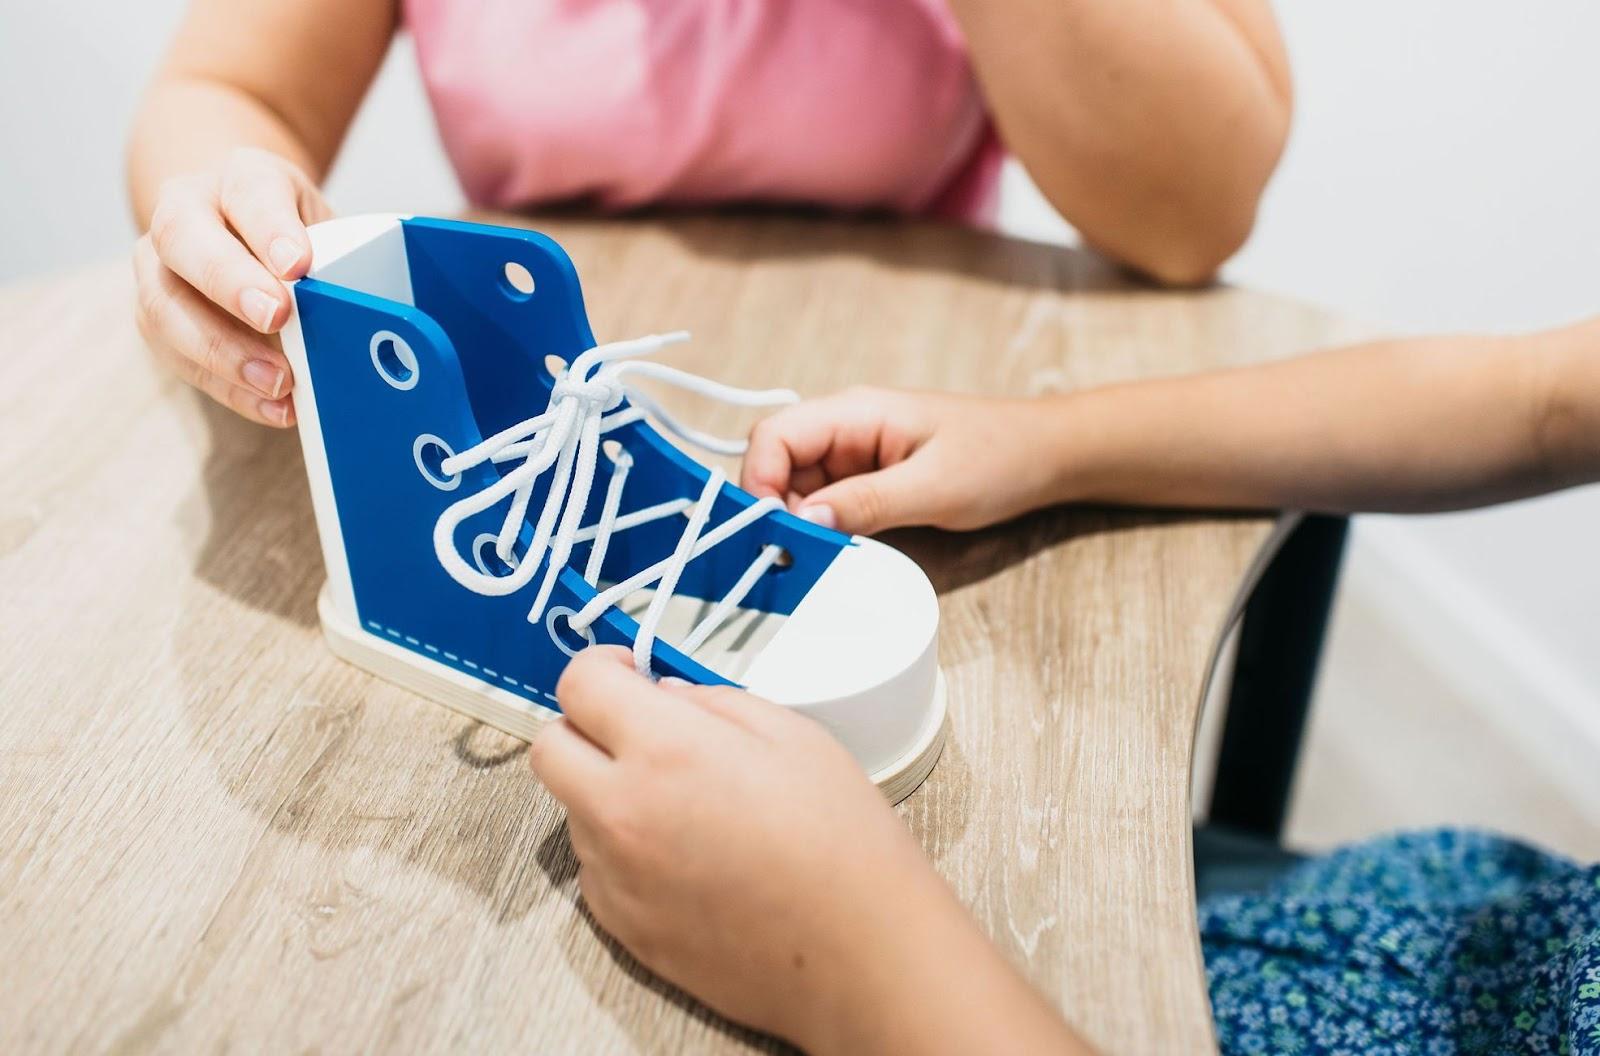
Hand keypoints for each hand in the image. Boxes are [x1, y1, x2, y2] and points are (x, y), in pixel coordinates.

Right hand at [133, 147, 331, 426]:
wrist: (236, 223)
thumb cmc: (291, 229)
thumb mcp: (321, 222)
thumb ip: (336, 252)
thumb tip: (366, 306)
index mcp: (238, 178)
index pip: (249, 193)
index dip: (271, 229)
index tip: (298, 264)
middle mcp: (184, 212)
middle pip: (184, 240)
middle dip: (230, 283)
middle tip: (275, 317)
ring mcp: (157, 265)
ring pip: (165, 306)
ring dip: (222, 350)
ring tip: (277, 381)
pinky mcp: (155, 318)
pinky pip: (179, 357)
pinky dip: (229, 388)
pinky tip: (273, 406)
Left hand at [530, 648, 957, 1050]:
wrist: (859, 952)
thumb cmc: (841, 839)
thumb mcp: (792, 735)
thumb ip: (713, 702)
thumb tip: (664, 697)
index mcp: (665, 750)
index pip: (579, 684)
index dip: (603, 667)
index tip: (629, 673)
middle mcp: (620, 812)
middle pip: (548, 747)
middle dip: (584, 727)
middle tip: (639, 733)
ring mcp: (614, 876)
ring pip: (573, 810)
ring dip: (606, 792)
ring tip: (683, 807)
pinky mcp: (622, 927)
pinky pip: (597, 868)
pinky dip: (623, 851)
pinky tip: (686, 858)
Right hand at [741, 386, 1062, 534]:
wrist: (1046, 456)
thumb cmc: (1000, 457)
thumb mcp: (935, 487)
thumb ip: (868, 502)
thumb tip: (806, 521)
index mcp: (856, 413)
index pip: (775, 435)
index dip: (759, 482)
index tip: (771, 531)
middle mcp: (846, 430)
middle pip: (778, 465)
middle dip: (774, 511)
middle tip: (788, 558)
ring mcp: (855, 456)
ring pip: (798, 490)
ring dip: (797, 525)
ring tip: (811, 562)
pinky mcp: (868, 481)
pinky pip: (827, 504)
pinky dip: (822, 529)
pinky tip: (833, 553)